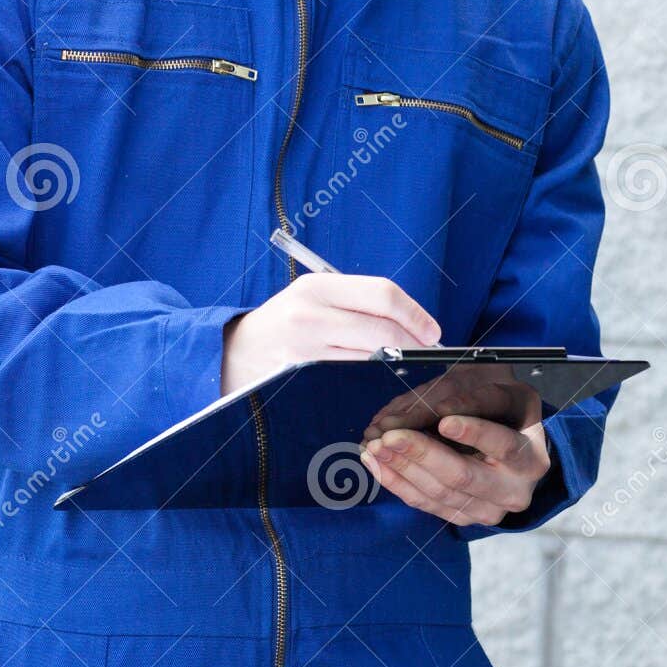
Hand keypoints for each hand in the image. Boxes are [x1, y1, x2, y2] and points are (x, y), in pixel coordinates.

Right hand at [220, 274, 440, 395]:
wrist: (233, 354)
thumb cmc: (284, 324)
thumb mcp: (312, 298)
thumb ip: (356, 303)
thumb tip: (412, 321)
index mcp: (318, 287)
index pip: (383, 294)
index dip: (416, 314)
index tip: (433, 331)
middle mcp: (312, 314)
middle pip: (383, 329)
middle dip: (415, 343)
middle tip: (428, 352)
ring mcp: (306, 349)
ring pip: (371, 357)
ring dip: (398, 364)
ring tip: (408, 365)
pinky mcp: (303, 377)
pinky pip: (352, 377)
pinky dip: (373, 377)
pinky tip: (380, 379)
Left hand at [358, 402, 550, 526]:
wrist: (513, 452)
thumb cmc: (503, 412)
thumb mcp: (497, 391)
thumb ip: (465, 396)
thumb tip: (424, 412)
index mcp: (531, 457)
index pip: (503, 444)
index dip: (473, 432)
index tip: (444, 420)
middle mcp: (514, 491)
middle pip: (463, 476)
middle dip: (422, 454)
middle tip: (390, 436)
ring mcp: (488, 510)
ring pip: (439, 492)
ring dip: (401, 467)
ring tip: (374, 445)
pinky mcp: (463, 518)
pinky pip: (425, 503)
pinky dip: (396, 482)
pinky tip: (375, 462)